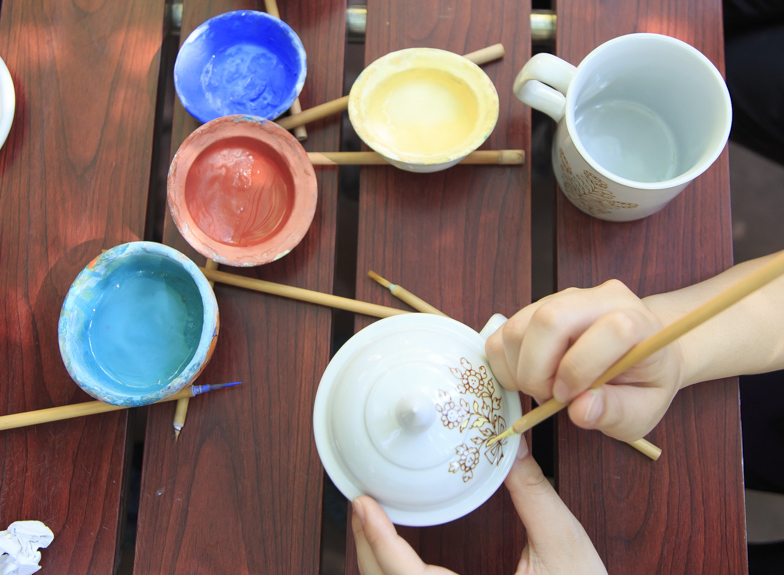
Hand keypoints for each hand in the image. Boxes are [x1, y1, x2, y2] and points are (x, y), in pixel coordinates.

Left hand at [351, 437, 605, 574]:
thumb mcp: (564, 547)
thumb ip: (534, 495)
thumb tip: (511, 447)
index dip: (379, 541)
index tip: (363, 505)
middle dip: (367, 547)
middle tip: (361, 505)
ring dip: (377, 562)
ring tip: (371, 523)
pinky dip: (394, 574)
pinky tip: (394, 553)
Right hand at [485, 280, 685, 441]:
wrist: (633, 352)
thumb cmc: (640, 381)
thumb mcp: (642, 411)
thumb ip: (615, 413)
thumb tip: (581, 409)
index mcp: (636, 320)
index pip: (611, 328)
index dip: (582, 368)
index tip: (570, 397)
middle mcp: (596, 299)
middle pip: (548, 320)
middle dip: (537, 370)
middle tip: (549, 396)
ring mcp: (559, 300)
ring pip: (517, 328)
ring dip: (520, 370)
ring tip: (544, 388)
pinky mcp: (532, 309)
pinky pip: (501, 334)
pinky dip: (505, 365)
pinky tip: (529, 377)